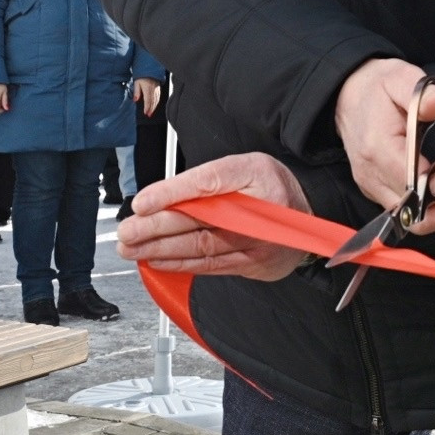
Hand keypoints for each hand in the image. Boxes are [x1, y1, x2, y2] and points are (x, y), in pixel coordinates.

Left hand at [118, 152, 314, 280]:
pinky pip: (211, 266)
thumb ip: (206, 181)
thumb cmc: (269, 188)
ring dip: (160, 250)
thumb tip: (159, 198)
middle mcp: (260, 209)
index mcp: (255, 175)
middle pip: (201, 220)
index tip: (141, 203)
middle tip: (126, 231)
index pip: (209, 183)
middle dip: (156, 228)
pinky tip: (157, 260)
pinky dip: (180, 264)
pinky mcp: (254, 264)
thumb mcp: (243, 168)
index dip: (172, 194)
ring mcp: (258, 241)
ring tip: (131, 248)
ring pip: (201, 247)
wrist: (309, 217)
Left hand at [132, 77, 163, 116]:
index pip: (148, 100)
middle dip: (151, 109)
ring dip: (154, 106)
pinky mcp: (158, 87)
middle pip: (153, 101)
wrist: (149, 67)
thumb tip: (135, 100)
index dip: (147, 107)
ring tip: (151, 112)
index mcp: (148, 89)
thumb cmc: (141, 75)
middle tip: (149, 115)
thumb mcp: (136, 82)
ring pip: (157, 99)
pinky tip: (155, 104)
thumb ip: (136, 92)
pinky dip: (157, 102)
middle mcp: (153, 89)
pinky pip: (158, 96)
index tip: (145, 113)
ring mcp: (157, 89)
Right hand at [335, 58, 434, 236]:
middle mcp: (374, 178)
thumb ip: (420, 92)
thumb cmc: (377, 87)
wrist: (348, 95)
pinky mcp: (385, 192)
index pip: (416, 185)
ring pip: (422, 220)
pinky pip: (418, 211)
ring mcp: (377, 189)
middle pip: (420, 215)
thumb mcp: (399, 76)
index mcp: (378, 150)